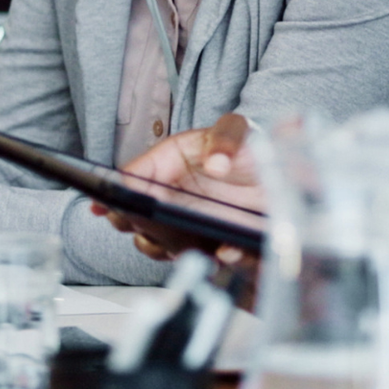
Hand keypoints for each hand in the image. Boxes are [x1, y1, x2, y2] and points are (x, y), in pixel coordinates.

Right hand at [91, 113, 262, 261]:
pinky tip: (221, 252)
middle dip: (133, 223)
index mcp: (169, 159)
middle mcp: (171, 189)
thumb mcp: (239, 132)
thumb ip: (226, 141)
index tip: (108, 205)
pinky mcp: (201, 237)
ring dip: (160, 246)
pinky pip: (188, 253)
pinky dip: (198, 257)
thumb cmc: (250, 146)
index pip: (134, 175)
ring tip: (178, 246)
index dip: (119, 190)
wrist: (280, 175)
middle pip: (135, 210)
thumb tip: (216, 163)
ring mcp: (183, 215)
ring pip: (153, 237)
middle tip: (148, 229)